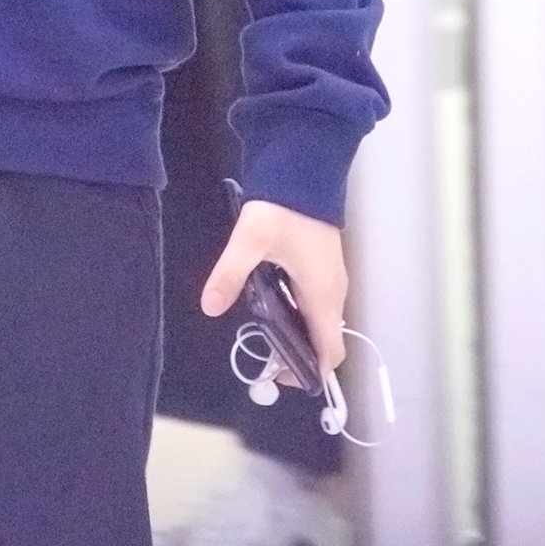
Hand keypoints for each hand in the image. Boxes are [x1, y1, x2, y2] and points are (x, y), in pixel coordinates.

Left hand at [200, 198, 348, 377]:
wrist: (303, 169)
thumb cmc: (284, 208)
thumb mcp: (250, 240)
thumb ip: (231, 274)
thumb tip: (210, 307)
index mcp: (322, 294)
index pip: (330, 352)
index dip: (310, 373)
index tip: (281, 376)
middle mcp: (334, 292)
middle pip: (325, 340)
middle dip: (300, 356)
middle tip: (266, 359)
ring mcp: (332, 278)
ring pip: (321, 321)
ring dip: (300, 335)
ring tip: (266, 335)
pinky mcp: (324, 265)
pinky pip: (317, 303)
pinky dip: (301, 315)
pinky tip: (275, 305)